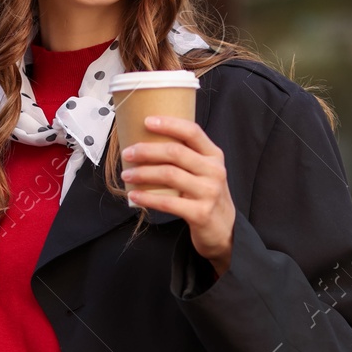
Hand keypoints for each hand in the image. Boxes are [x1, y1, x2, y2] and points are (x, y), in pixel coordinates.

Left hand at [121, 115, 236, 276]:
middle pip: (175, 152)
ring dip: (142, 173)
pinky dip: (147, 198)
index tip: (147, 121)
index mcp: (214, 156)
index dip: (169, 124)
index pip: (192, 132)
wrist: (224, 230)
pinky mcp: (200, 213)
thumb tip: (148, 142)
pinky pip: (167, 202)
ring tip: (126, 174)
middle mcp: (214, 171)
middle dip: (146, 150)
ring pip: (169, 175)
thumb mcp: (205, 172)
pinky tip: (134, 195)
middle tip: (128, 153)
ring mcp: (209, 192)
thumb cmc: (206, 196)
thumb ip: (187, 157)